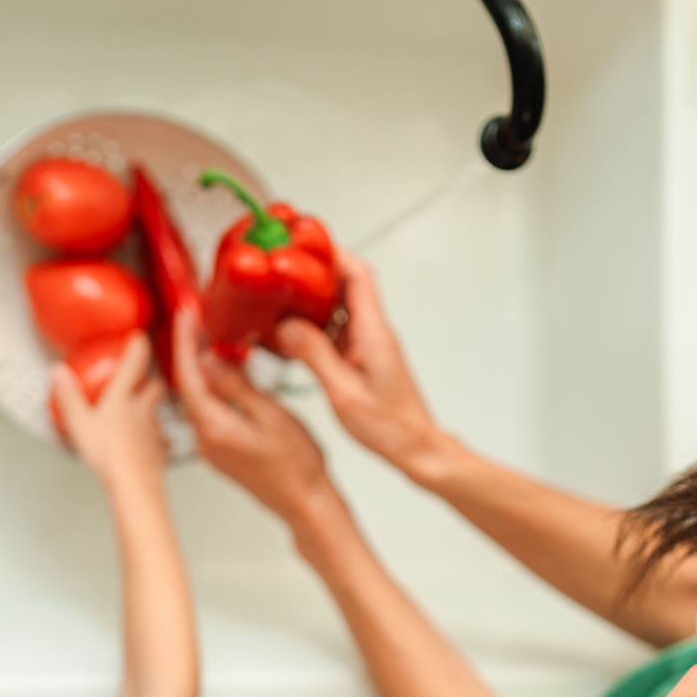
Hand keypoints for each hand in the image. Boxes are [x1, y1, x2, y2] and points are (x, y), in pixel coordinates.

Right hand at [52, 331, 169, 489]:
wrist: (133, 484)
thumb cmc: (108, 454)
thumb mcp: (79, 423)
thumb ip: (69, 397)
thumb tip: (59, 373)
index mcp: (122, 398)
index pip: (134, 363)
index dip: (137, 347)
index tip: (138, 337)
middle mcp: (143, 411)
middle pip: (155, 386)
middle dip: (152, 380)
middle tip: (145, 378)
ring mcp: (154, 431)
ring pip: (159, 413)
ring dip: (153, 410)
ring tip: (144, 413)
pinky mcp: (160, 452)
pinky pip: (161, 440)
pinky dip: (157, 439)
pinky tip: (150, 445)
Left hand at [174, 307, 340, 526]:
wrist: (305, 503)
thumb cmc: (297, 466)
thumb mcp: (271, 415)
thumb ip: (237, 386)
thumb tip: (209, 360)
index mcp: (215, 428)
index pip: (188, 376)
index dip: (185, 342)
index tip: (186, 317)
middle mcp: (206, 440)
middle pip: (187, 386)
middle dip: (189, 350)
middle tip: (195, 321)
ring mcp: (211, 447)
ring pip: (196, 399)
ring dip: (199, 368)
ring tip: (207, 339)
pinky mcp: (220, 450)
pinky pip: (207, 411)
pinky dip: (210, 387)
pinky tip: (221, 373)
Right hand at [273, 249, 448, 478]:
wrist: (415, 448)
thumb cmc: (390, 427)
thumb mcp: (343, 392)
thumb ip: (314, 355)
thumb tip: (287, 327)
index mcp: (374, 333)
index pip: (358, 275)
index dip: (333, 254)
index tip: (306, 248)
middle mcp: (374, 333)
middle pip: (347, 285)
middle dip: (315, 275)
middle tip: (284, 273)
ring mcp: (370, 345)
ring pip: (340, 308)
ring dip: (313, 303)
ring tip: (281, 302)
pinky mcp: (364, 358)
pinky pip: (338, 331)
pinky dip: (316, 328)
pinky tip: (294, 338)